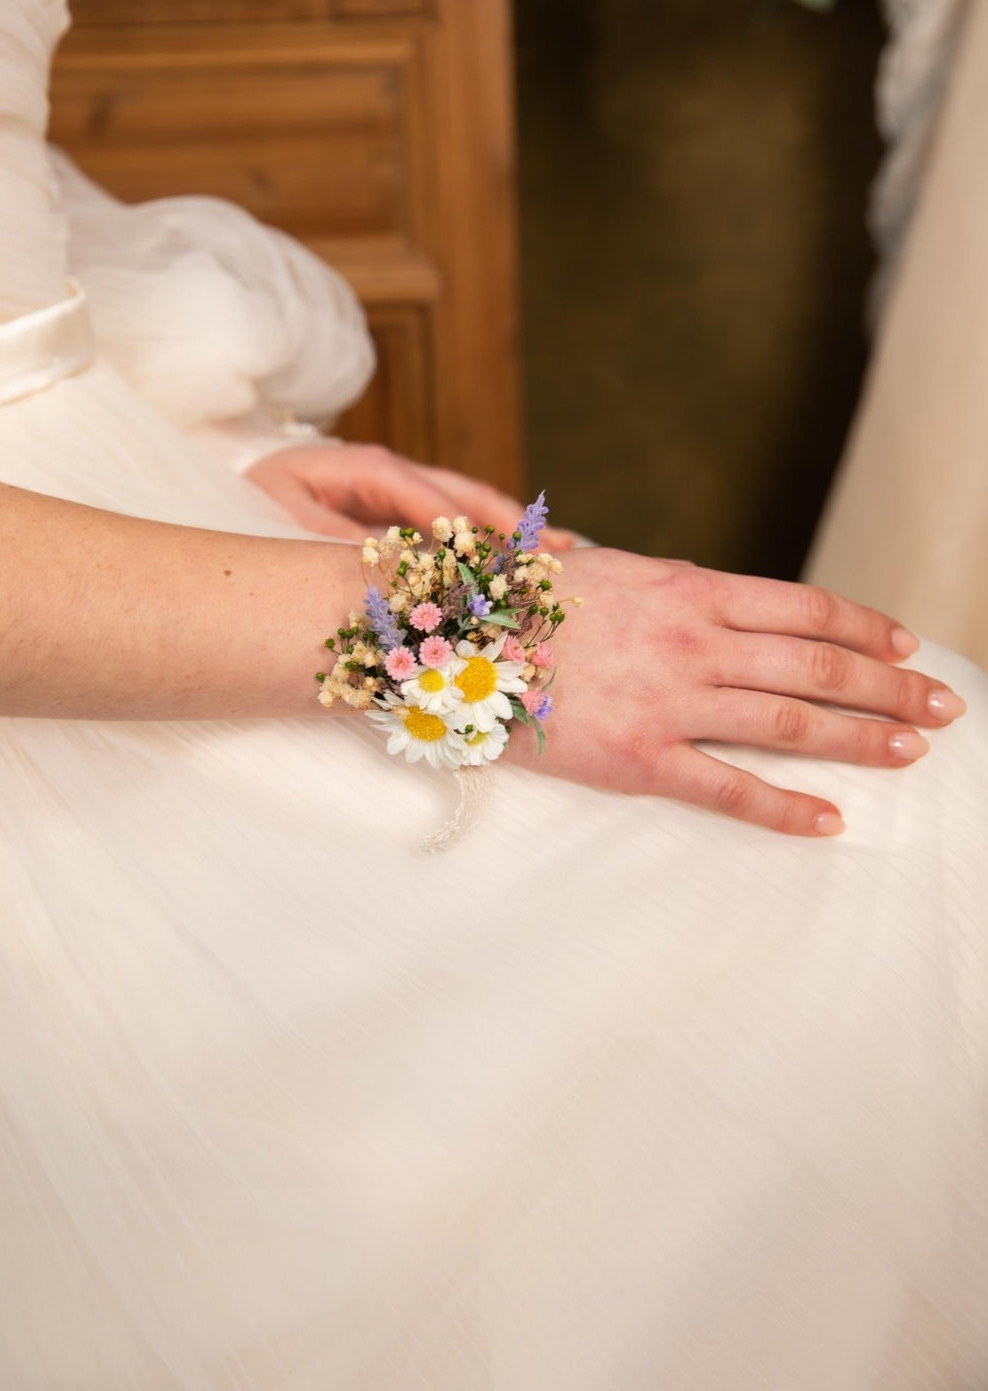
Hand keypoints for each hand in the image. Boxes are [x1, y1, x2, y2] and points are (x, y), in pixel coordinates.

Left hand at [245, 442, 574, 550]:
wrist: (232, 513)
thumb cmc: (251, 512)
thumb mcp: (283, 519)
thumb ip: (335, 541)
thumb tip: (391, 563)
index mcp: (358, 468)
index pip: (419, 492)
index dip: (456, 522)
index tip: (492, 553)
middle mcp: (387, 475)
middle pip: (458, 494)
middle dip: (507, 521)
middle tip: (555, 548)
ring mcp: (397, 496)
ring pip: (464, 511)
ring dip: (511, 533)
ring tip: (563, 552)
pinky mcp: (398, 520)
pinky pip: (450, 532)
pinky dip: (488, 546)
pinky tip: (525, 562)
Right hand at [513, 547, 967, 835]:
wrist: (451, 641)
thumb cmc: (521, 602)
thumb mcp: (603, 569)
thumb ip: (667, 584)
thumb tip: (711, 590)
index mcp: (689, 590)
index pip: (804, 607)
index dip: (864, 628)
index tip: (906, 645)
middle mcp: (693, 643)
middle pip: (816, 667)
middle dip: (891, 687)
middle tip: (944, 706)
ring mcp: (670, 704)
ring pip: (791, 724)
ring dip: (862, 738)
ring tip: (912, 751)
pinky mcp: (639, 761)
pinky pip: (729, 790)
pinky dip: (787, 808)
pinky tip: (831, 821)